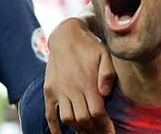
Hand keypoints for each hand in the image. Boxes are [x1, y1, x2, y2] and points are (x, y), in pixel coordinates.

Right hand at [44, 18, 115, 133]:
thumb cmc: (90, 46)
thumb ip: (107, 74)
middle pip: (83, 119)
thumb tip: (105, 94)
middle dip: (94, 131)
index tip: (111, 133)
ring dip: (78, 130)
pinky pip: (49, 113)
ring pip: (68, 119)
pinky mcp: (49, 91)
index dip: (104, 126)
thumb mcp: (104, 54)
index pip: (97, 112)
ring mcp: (59, 91)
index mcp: (88, 82)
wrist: (66, 36)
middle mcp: (72, 89)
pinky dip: (54, 127)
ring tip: (88, 133)